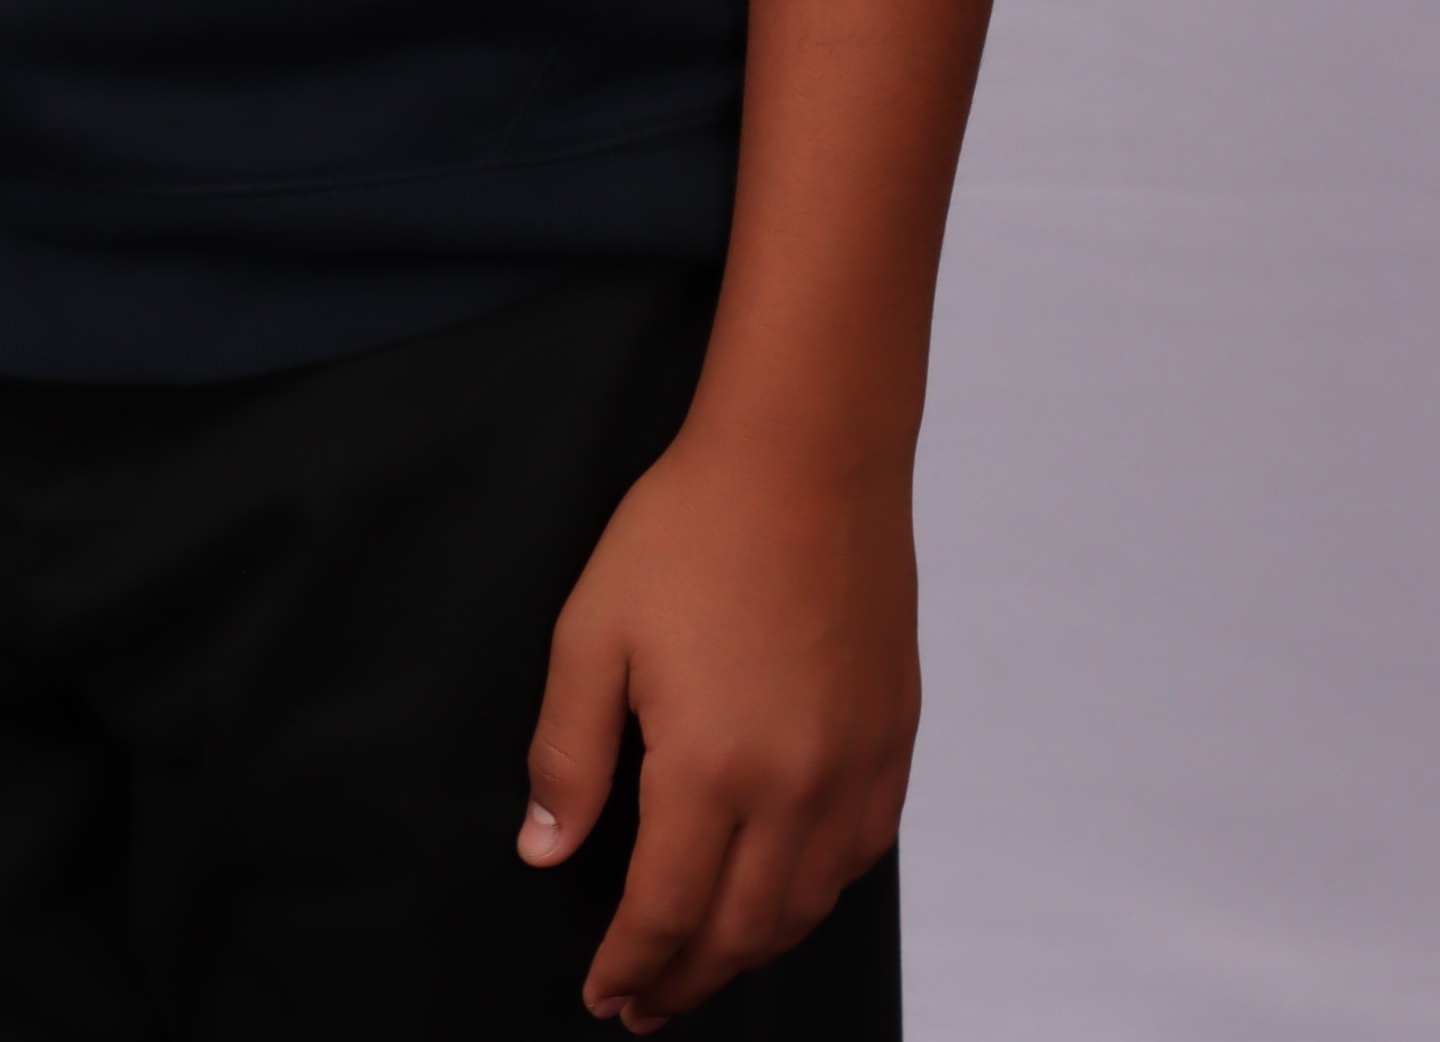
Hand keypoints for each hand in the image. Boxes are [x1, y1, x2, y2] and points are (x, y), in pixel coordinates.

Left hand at [517, 410, 918, 1026]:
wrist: (808, 453)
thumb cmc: (693, 527)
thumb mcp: (594, 628)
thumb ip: (568, 752)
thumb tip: (546, 848)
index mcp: (711, 767)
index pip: (667, 912)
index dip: (631, 966)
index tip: (603, 996)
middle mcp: (796, 787)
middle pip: (742, 931)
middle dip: (687, 979)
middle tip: (645, 1005)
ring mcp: (856, 766)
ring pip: (807, 905)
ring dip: (752, 951)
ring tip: (706, 964)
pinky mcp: (893, 736)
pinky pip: (862, 853)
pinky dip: (817, 895)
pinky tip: (786, 893)